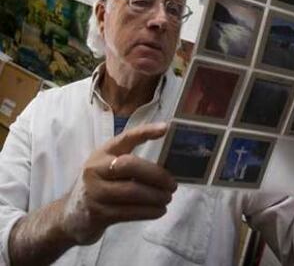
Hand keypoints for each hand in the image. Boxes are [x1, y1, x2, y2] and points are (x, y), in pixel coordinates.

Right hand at [61, 122, 176, 245]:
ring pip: (131, 191)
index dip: (145, 132)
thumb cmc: (98, 186)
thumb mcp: (107, 167)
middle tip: (172, 184)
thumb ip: (129, 162)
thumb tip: (166, 163)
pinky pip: (128, 212)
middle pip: (130, 166)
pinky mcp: (97, 214)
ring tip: (168, 198)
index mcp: (103, 152)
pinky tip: (159, 211)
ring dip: (155, 196)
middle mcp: (96, 169)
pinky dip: (147, 211)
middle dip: (155, 174)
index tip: (166, 129)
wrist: (70, 215)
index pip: (126, 137)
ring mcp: (95, 192)